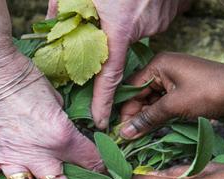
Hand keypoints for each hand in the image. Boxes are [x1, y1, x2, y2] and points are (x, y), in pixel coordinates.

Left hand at [48, 0, 186, 128]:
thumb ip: (63, 6)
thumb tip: (51, 22)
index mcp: (120, 26)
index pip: (109, 75)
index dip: (102, 101)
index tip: (100, 121)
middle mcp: (144, 28)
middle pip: (119, 48)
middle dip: (108, 41)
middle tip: (102, 20)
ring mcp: (161, 20)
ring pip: (135, 31)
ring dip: (124, 21)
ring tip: (120, 2)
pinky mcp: (173, 10)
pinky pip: (151, 19)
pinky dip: (140, 13)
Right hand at [117, 52, 223, 138]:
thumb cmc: (209, 92)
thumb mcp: (175, 106)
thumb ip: (148, 118)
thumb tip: (124, 132)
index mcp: (157, 65)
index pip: (131, 89)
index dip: (124, 111)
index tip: (118, 132)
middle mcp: (162, 68)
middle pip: (140, 95)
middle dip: (134, 116)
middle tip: (127, 139)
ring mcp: (173, 78)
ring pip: (151, 101)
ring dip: (146, 118)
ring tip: (137, 138)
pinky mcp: (182, 88)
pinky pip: (164, 103)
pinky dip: (159, 116)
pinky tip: (152, 130)